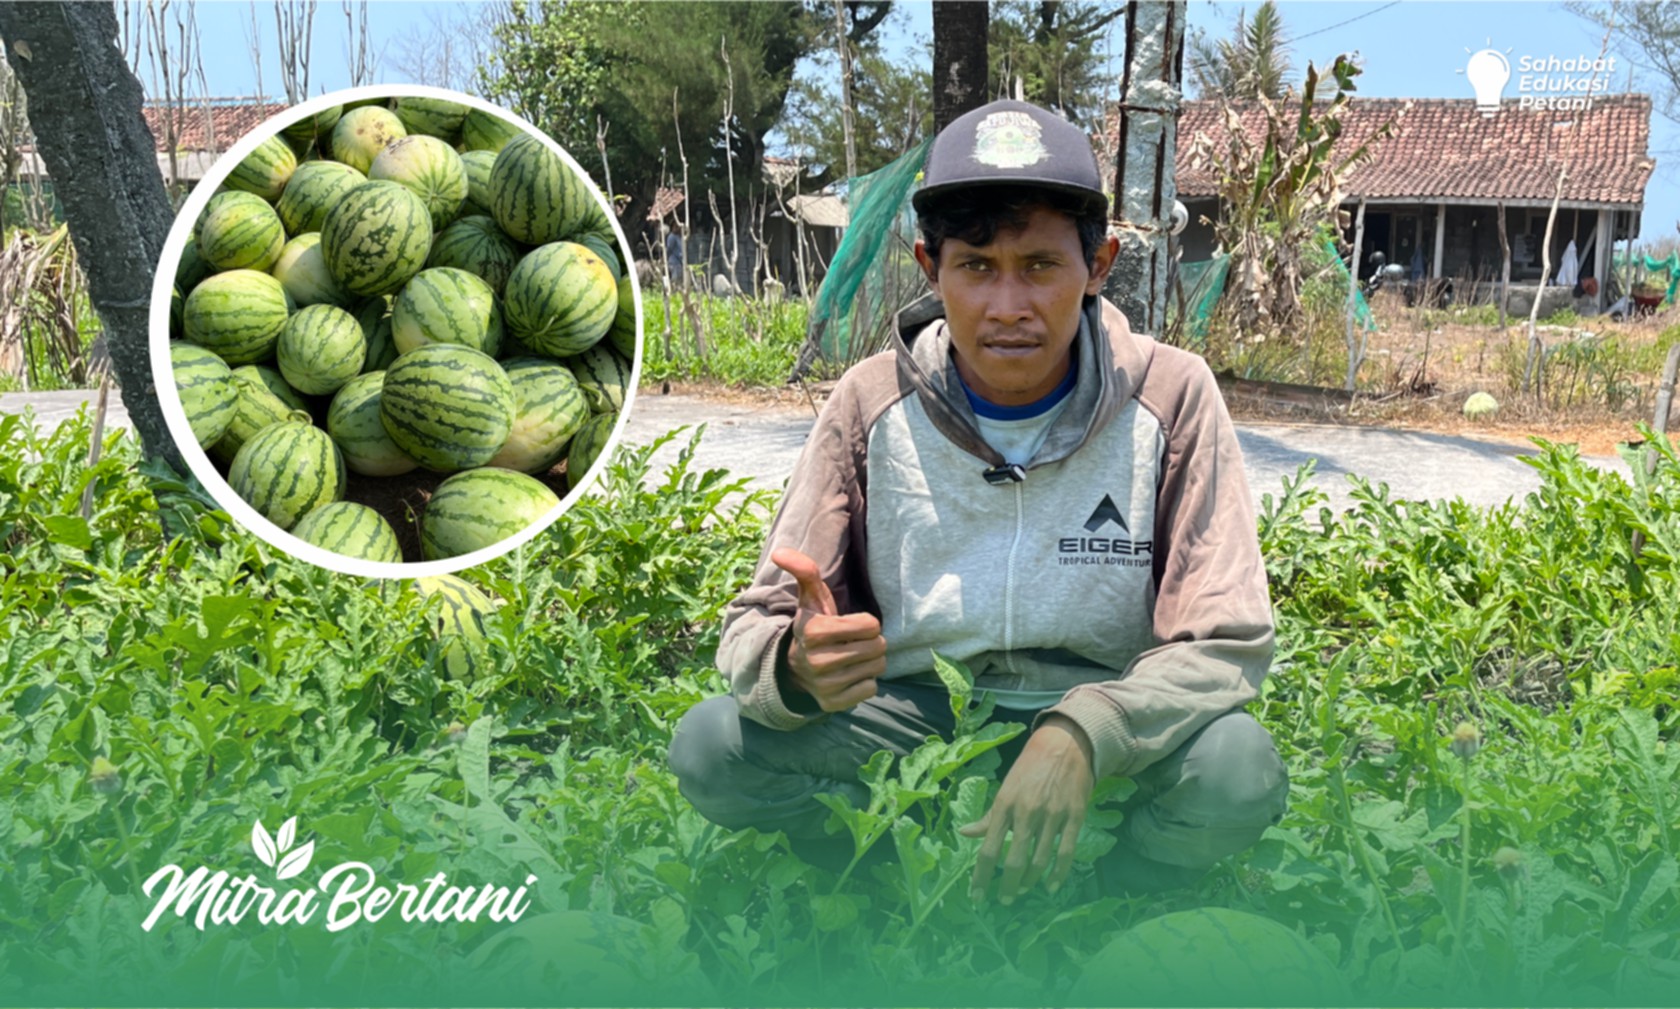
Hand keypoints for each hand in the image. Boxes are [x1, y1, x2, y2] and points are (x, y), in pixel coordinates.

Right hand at [770, 548, 886, 712]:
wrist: (795, 668)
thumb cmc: (813, 625)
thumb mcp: (810, 598)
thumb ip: (804, 571)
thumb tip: (780, 551)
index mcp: (813, 631)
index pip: (871, 625)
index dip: (866, 623)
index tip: (850, 626)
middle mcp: (817, 661)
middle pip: (878, 647)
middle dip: (871, 642)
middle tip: (853, 643)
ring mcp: (825, 685)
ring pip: (877, 668)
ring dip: (870, 662)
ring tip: (851, 658)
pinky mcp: (833, 704)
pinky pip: (871, 689)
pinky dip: (865, 682)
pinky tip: (849, 676)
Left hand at [960, 715, 1094, 903]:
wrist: (1065, 744)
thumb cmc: (1030, 768)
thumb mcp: (1005, 789)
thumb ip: (988, 816)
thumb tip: (964, 833)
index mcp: (1005, 805)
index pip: (988, 849)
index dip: (981, 876)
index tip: (977, 897)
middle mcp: (1026, 812)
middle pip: (1013, 860)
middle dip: (1007, 886)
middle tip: (1004, 900)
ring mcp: (1052, 815)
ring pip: (1039, 860)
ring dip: (1029, 880)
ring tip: (1022, 889)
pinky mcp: (1074, 816)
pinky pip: (1066, 852)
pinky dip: (1058, 873)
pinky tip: (1052, 885)